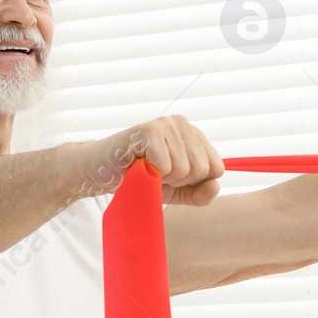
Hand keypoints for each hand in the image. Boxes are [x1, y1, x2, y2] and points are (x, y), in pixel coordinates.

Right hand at [84, 115, 223, 206]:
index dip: (194, 183)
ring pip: (184, 169)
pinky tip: (138, 165)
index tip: (172, 178)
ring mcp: (166, 124)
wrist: (101, 172)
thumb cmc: (139, 179)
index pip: (217, 168)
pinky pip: (165, 166)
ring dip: (162, 178)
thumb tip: (215, 185)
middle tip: (155, 173)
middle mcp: (182, 124)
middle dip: (179, 182)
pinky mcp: (148, 130)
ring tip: (145, 168)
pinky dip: (151, 174)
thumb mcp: (176, 192)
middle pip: (202, 170)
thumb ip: (199, 193)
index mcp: (193, 135)